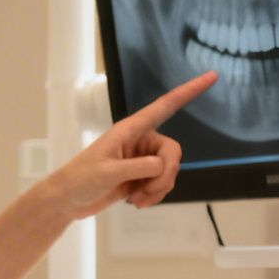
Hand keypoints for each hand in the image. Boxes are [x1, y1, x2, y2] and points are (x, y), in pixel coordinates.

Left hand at [44, 70, 214, 217]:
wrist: (67, 201)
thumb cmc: (80, 179)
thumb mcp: (107, 172)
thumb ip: (137, 167)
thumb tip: (160, 166)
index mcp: (131, 129)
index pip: (165, 106)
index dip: (189, 92)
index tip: (211, 76)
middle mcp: (140, 140)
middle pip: (173, 152)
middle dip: (165, 176)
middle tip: (146, 193)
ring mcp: (142, 160)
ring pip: (169, 172)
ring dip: (157, 190)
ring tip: (136, 200)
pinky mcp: (141, 177)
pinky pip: (162, 185)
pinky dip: (154, 196)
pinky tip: (136, 202)